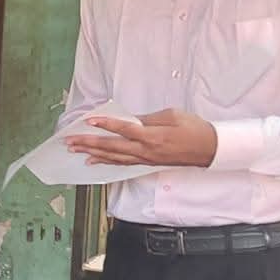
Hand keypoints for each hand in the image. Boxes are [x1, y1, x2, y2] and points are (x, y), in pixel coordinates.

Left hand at [64, 108, 217, 167]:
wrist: (208, 148)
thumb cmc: (192, 128)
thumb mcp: (170, 115)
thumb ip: (147, 119)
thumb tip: (128, 120)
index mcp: (152, 135)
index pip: (124, 129)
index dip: (106, 125)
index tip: (89, 121)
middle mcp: (146, 150)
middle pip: (112, 147)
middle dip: (89, 143)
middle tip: (70, 141)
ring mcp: (145, 159)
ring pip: (114, 157)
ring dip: (93, 153)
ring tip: (75, 150)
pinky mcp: (147, 163)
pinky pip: (122, 163)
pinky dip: (106, 161)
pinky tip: (94, 161)